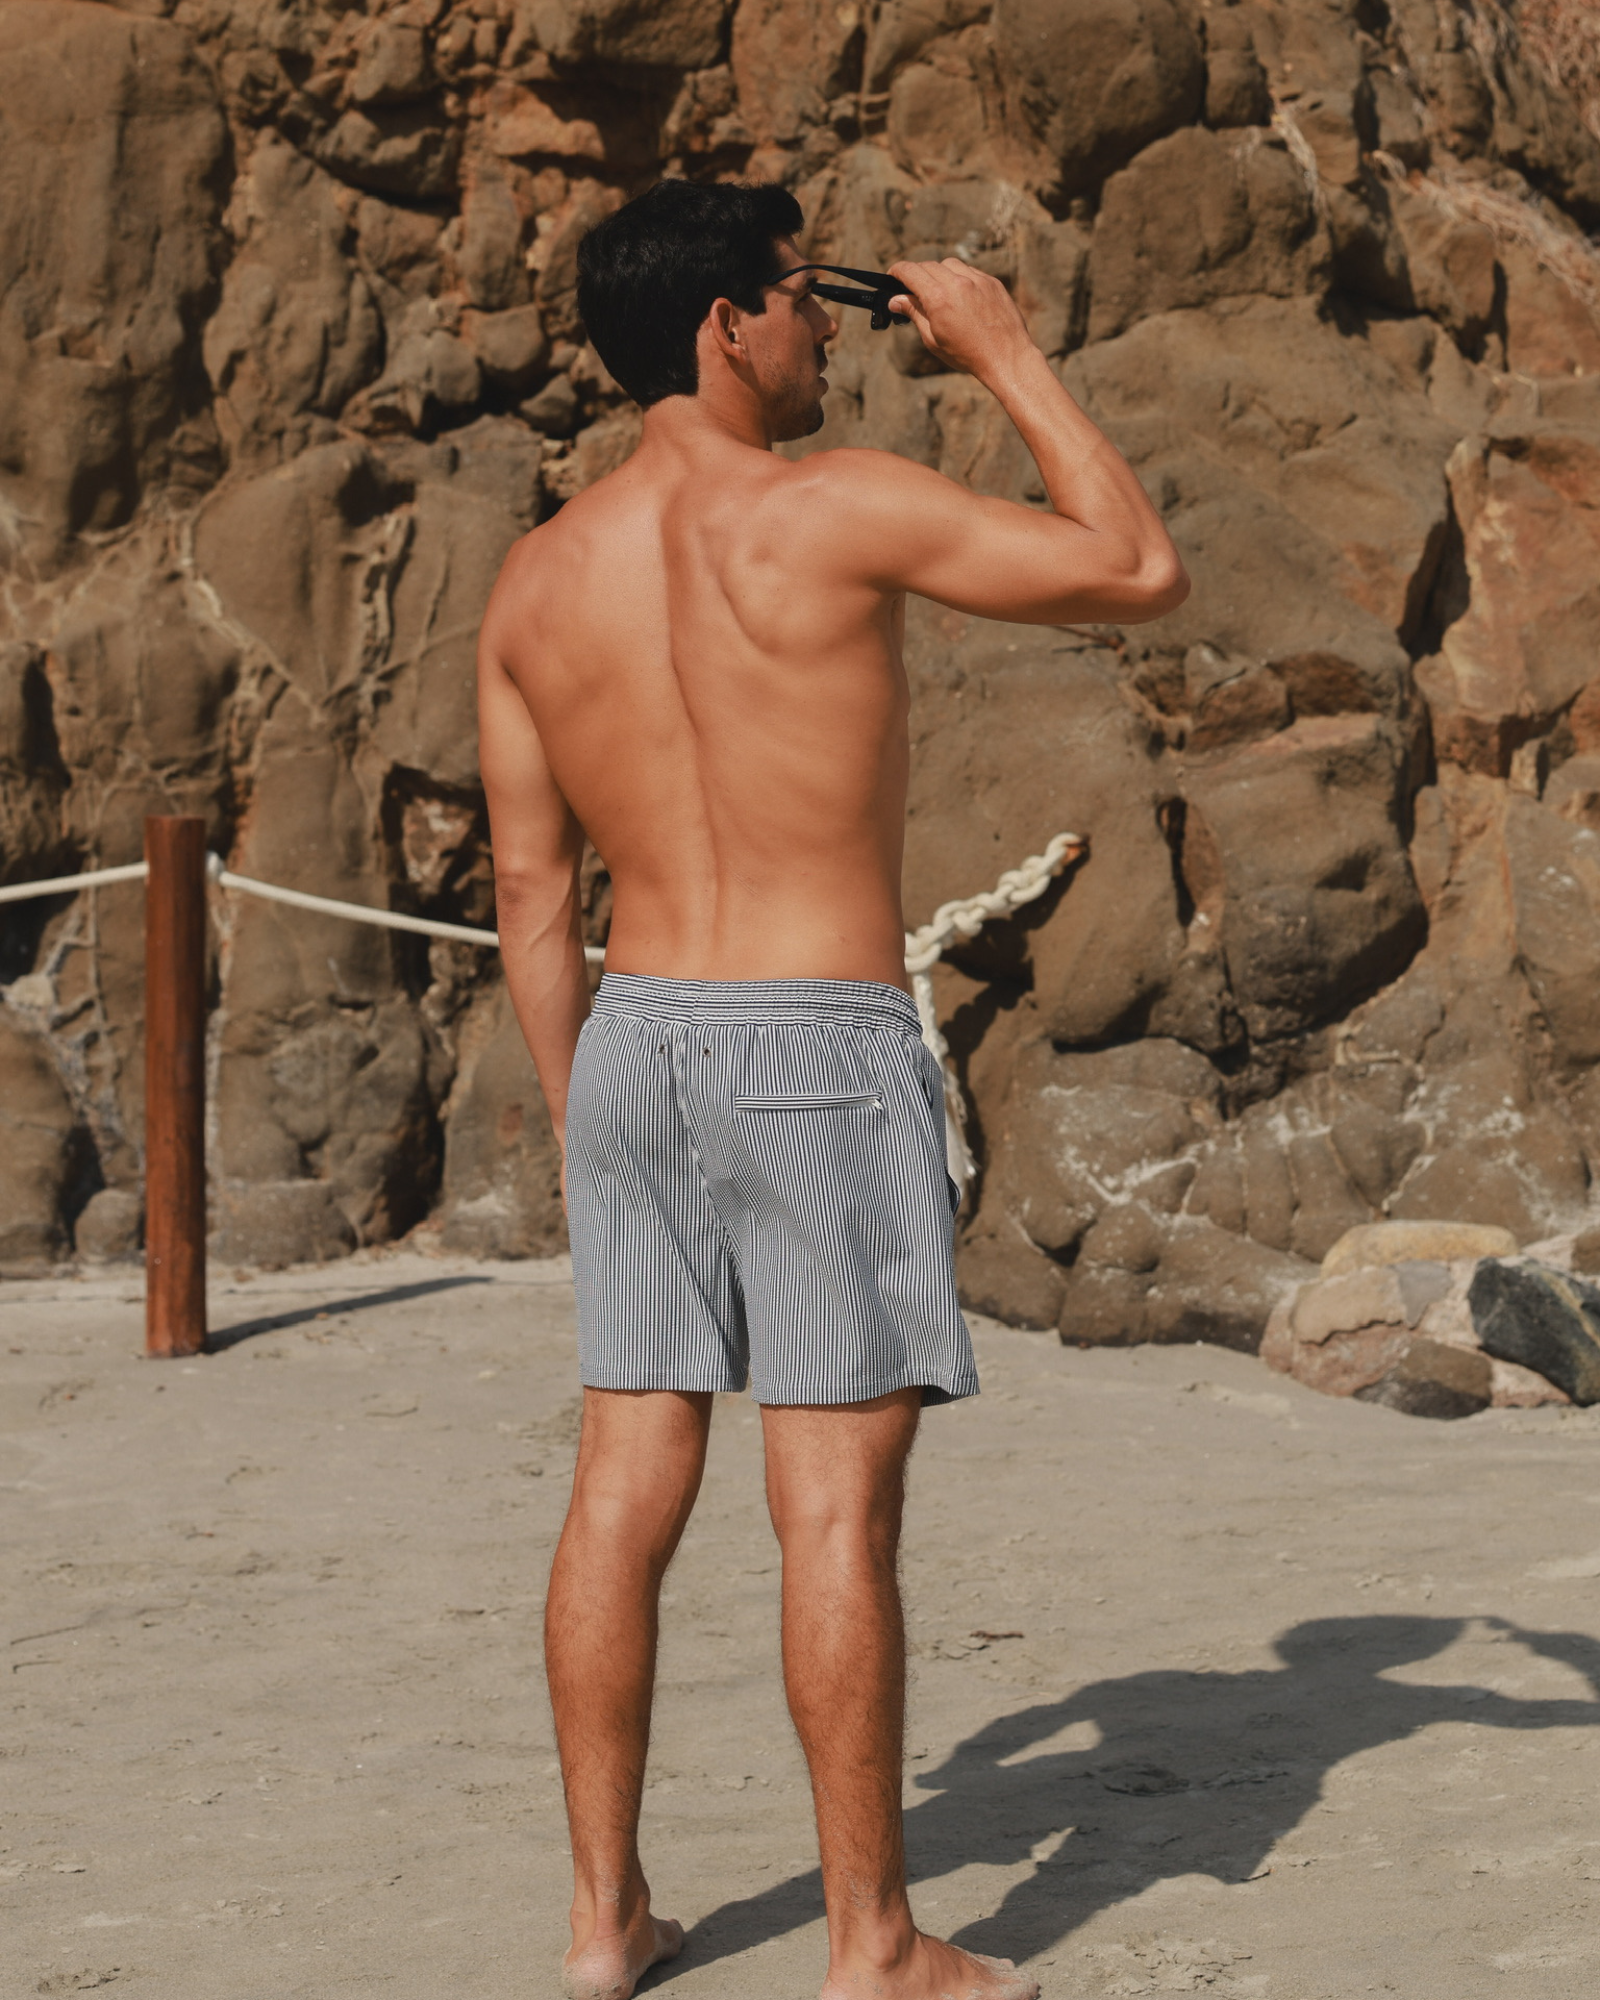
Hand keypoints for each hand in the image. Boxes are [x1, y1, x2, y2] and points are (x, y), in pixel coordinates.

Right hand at [885, 256, 1034, 377]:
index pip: (910, 271)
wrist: (1006, 357)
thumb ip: (914, 314)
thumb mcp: (933, 339)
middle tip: (912, 289)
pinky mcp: (992, 282)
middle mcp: (957, 283)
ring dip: (938, 273)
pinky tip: (960, 296)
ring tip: (938, 292)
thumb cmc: (967, 354)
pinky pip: (969, 271)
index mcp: (938, 298)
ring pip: (949, 264)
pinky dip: (959, 278)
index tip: (892, 276)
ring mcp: (977, 279)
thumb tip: (895, 300)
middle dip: (916, 274)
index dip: (897, 271)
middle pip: (928, 265)